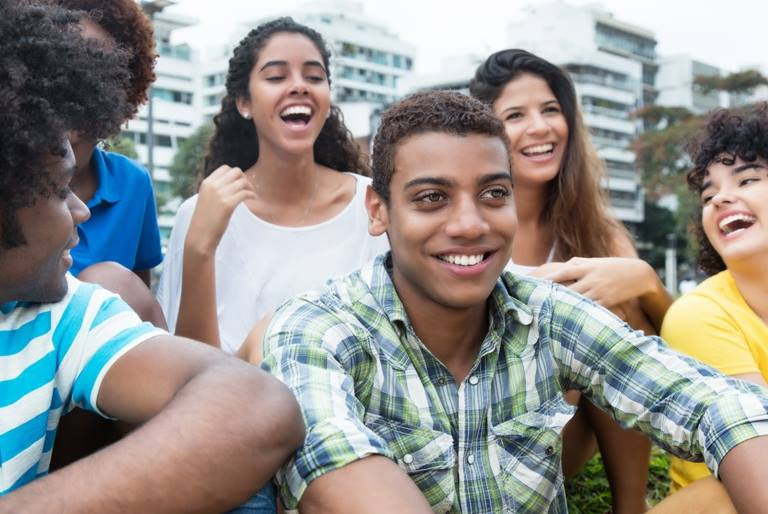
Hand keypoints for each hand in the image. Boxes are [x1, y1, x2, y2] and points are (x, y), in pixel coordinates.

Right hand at [185, 165, 255, 255]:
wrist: (200, 237)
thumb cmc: (205, 221)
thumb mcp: (206, 200)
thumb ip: (215, 190)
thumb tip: (231, 185)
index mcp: (207, 183)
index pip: (225, 168)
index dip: (236, 175)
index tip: (240, 184)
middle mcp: (212, 186)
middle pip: (236, 172)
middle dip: (244, 179)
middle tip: (248, 189)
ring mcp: (220, 194)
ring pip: (242, 181)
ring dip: (250, 187)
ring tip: (252, 195)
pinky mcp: (227, 205)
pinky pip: (245, 193)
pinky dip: (252, 195)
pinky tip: (253, 199)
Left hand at [530, 257, 653, 308]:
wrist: (638, 274)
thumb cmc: (612, 267)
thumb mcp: (595, 262)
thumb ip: (577, 264)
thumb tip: (561, 265)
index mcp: (585, 267)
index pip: (561, 272)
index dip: (546, 278)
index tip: (532, 283)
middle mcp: (589, 277)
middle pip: (565, 286)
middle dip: (550, 293)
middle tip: (532, 301)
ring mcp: (598, 290)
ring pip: (576, 299)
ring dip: (562, 306)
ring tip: (545, 313)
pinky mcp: (606, 301)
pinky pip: (590, 308)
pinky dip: (580, 313)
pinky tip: (568, 320)